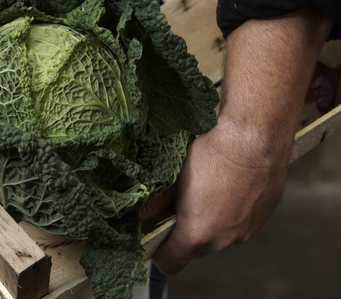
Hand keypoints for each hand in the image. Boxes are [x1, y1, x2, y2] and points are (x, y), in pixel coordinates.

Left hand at [145, 117, 289, 274]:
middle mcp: (223, 240)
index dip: (159, 252)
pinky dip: (230, 212)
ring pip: (218, 235)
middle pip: (195, 248)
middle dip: (185, 231)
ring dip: (210, 221)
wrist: (254, 139)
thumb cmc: (212, 155)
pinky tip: (226, 187)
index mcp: (196, 234)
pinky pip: (239, 223)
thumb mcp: (173, 177)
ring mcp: (245, 231)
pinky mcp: (262, 219)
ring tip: (206, 191)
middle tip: (179, 204)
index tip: (155, 236)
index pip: (170, 263)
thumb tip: (140, 212)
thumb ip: (154, 202)